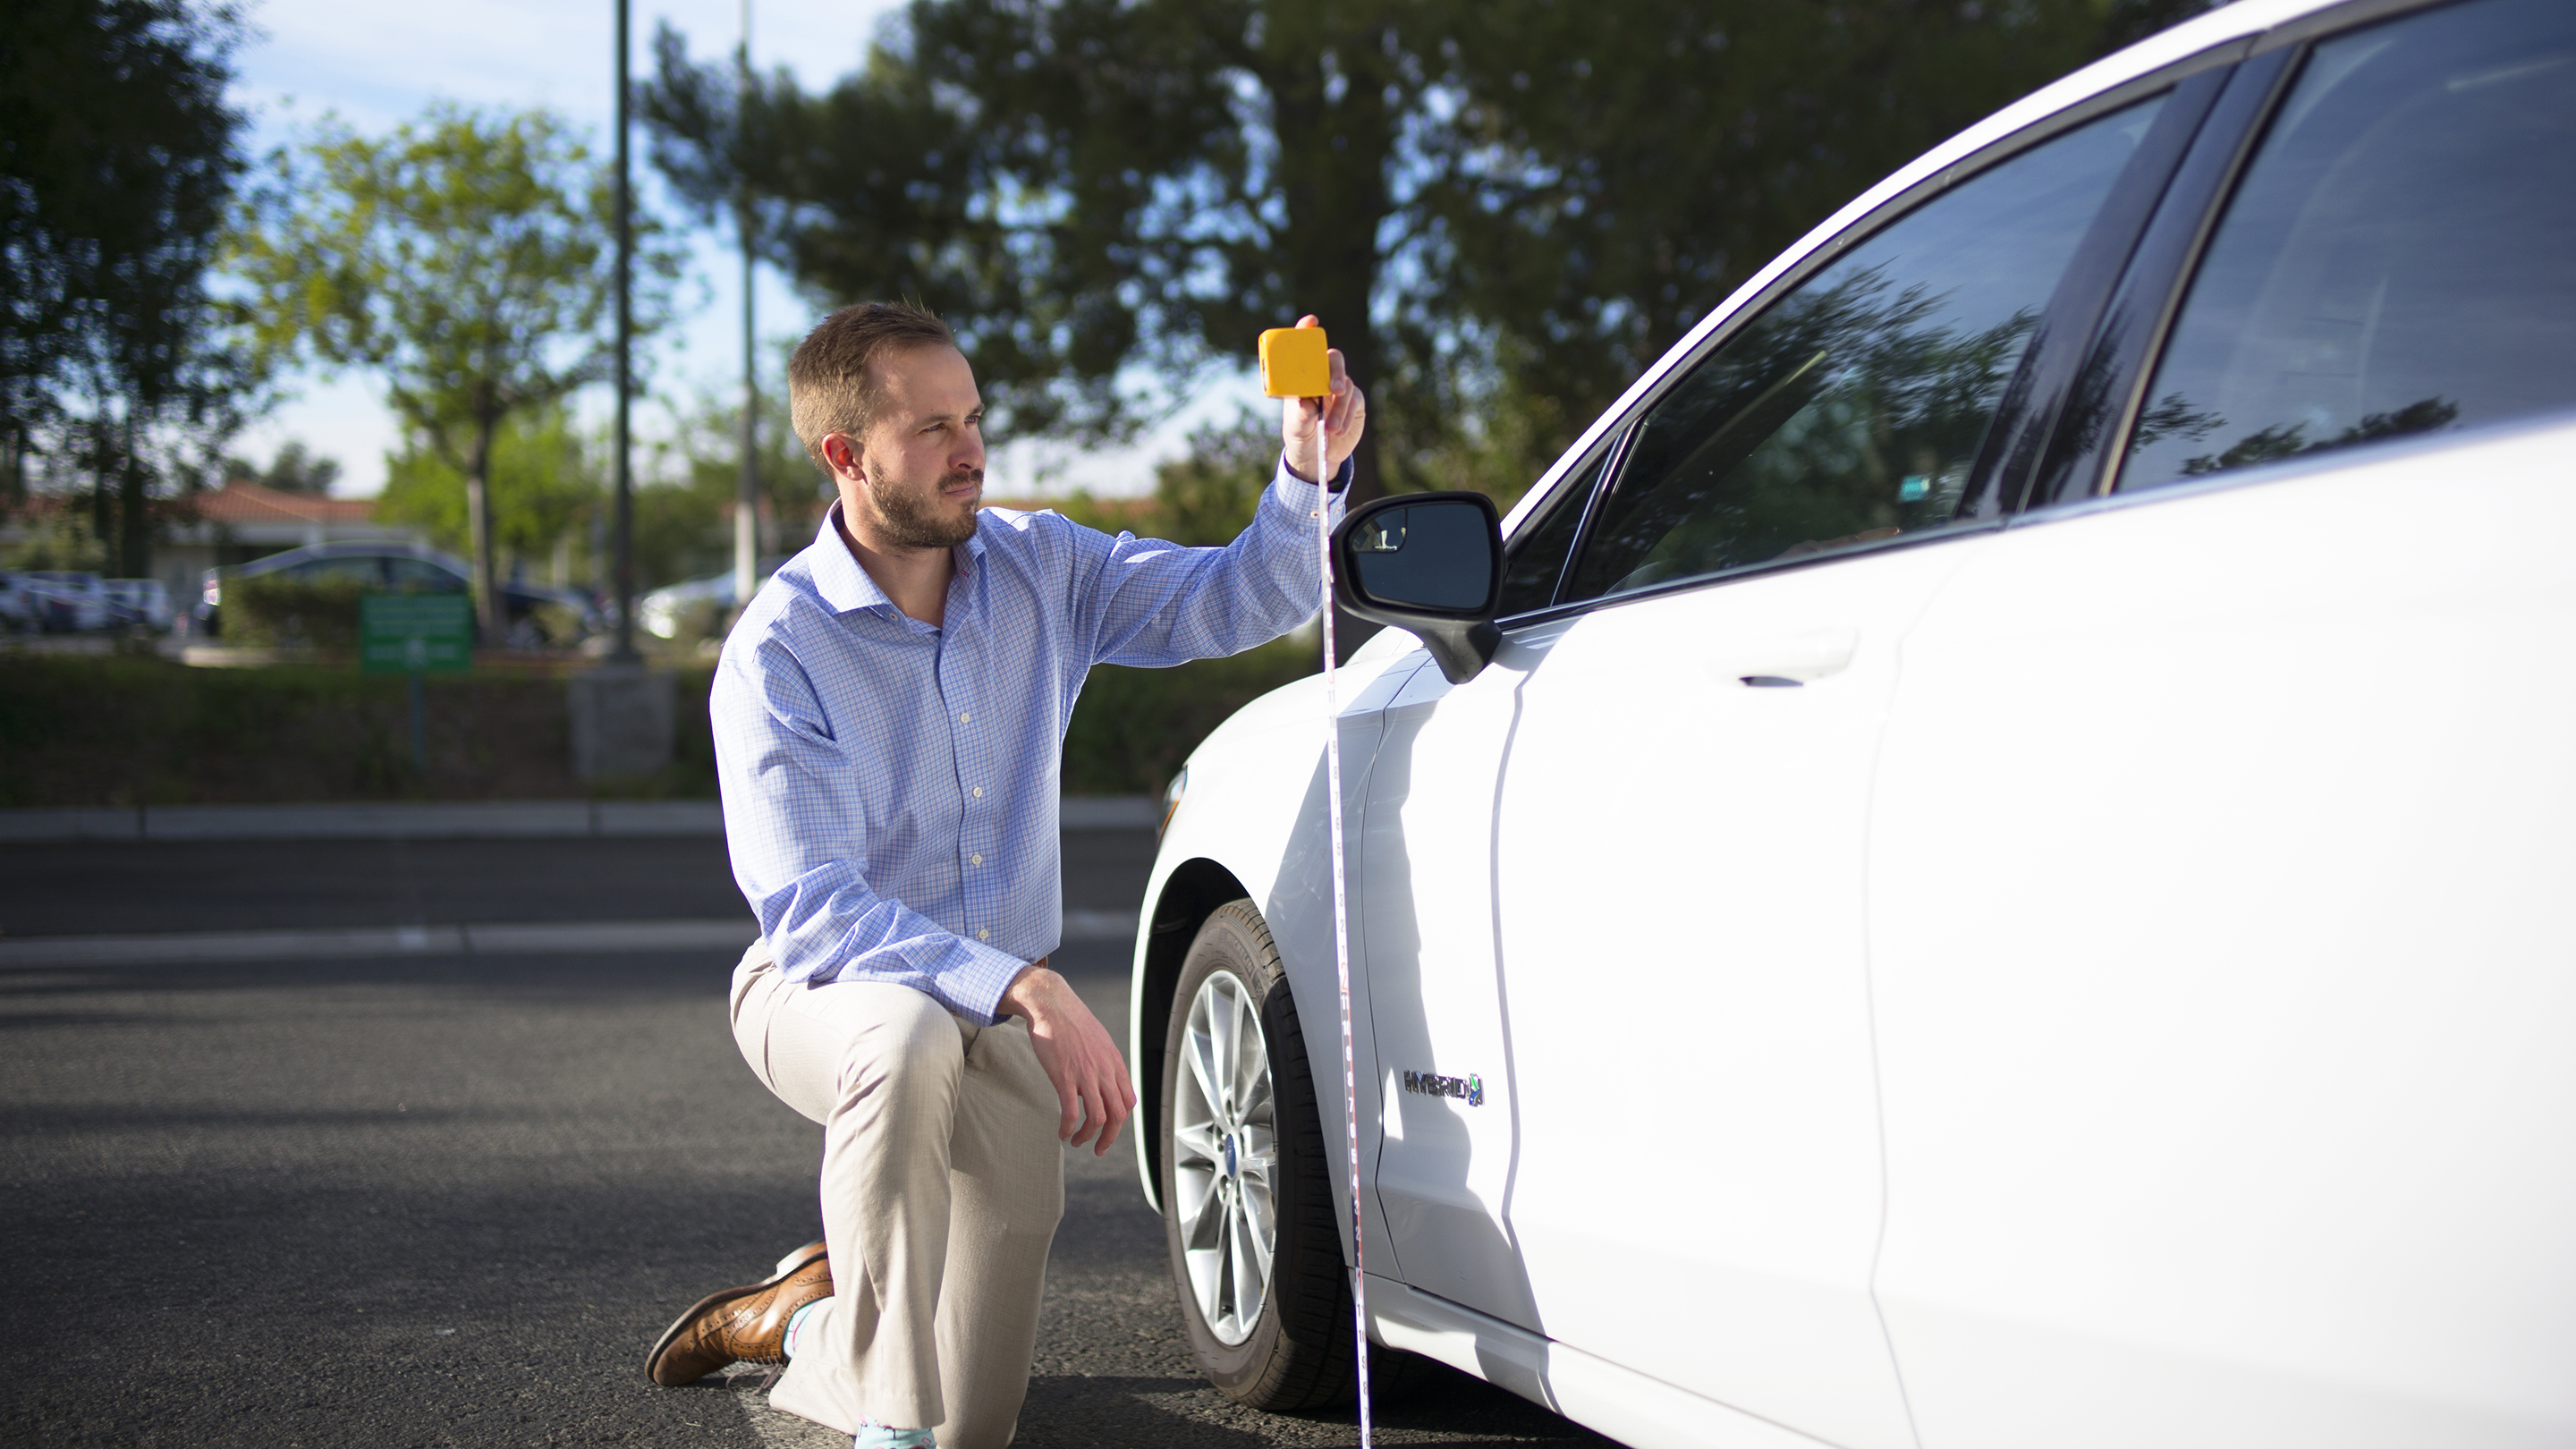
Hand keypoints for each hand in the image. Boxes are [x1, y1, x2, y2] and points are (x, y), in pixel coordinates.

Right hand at [999, 960, 1136, 1154]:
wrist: (1051, 1004)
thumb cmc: (1071, 1022)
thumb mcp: (1098, 1041)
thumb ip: (1104, 1062)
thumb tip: (1102, 1081)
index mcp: (1114, 1063)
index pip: (1128, 1102)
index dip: (1120, 1122)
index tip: (1108, 1130)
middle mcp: (1104, 1070)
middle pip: (1118, 1115)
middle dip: (1109, 1138)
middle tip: (1098, 1149)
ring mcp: (1086, 1074)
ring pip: (1097, 1118)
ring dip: (1087, 1137)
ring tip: (1076, 1140)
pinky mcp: (1064, 1076)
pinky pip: (1071, 1111)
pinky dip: (1068, 1128)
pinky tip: (1062, 1133)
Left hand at [1278, 314, 1366, 481]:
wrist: (1317, 456)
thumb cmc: (1300, 434)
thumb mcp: (1295, 427)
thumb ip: (1300, 415)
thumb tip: (1307, 403)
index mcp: (1303, 377)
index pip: (1304, 349)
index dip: (1306, 331)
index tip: (1310, 321)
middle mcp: (1323, 377)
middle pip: (1333, 360)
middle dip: (1335, 372)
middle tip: (1334, 390)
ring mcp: (1341, 388)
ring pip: (1346, 385)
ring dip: (1339, 407)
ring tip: (1330, 428)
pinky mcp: (1355, 402)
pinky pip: (1354, 402)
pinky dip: (1346, 416)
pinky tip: (1338, 430)